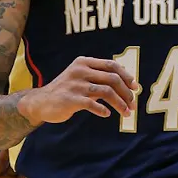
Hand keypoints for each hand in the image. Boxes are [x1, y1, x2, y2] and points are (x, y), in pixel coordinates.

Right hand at [19, 56, 138, 124]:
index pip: (112, 65)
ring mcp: (75, 85)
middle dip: (126, 93)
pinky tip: (107, 114)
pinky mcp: (71, 99)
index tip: (135, 88)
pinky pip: (93, 104)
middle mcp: (80, 71)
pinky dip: (103, 110)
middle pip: (112, 79)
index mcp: (84, 62)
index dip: (126, 76)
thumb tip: (125, 78)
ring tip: (126, 113)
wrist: (41, 102)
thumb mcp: (80, 76)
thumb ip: (98, 75)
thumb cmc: (66, 90)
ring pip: (107, 92)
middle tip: (133, 104)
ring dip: (120, 104)